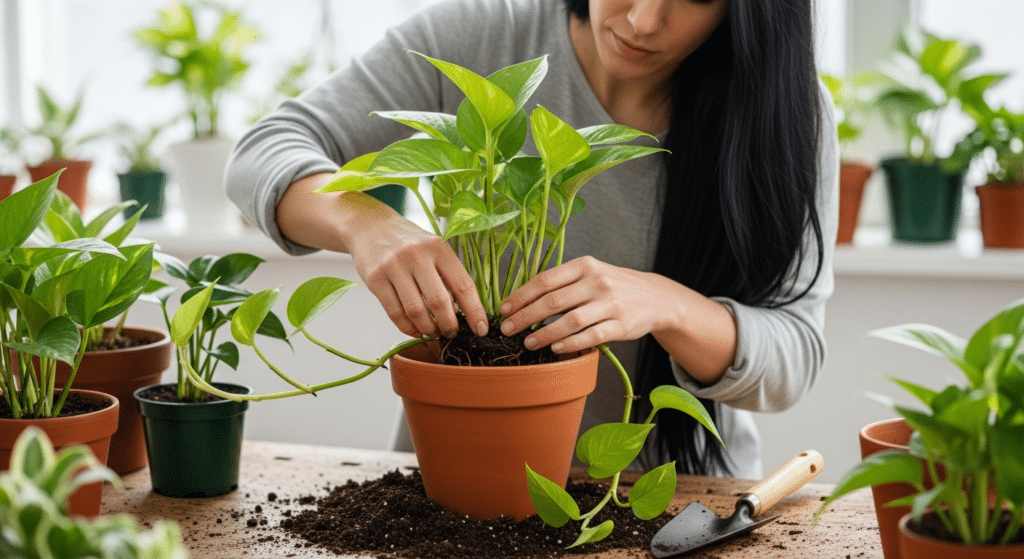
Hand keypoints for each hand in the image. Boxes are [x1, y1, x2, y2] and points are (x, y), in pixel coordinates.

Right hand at [276, 175, 487, 339]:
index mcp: (439, 248)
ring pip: (416, 311)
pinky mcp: (375, 279)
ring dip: (428, 329)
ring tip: (433, 332)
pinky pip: (394, 312)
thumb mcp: (433, 248)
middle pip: (439, 302)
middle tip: (451, 333)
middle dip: (449, 325)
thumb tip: (462, 311)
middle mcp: (417, 256)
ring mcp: (394, 267)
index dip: (475, 311)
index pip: (463, 285)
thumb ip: (448, 275)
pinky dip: (407, 327)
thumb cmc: (408, 242)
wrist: (370, 226)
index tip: (481, 330)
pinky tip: (415, 330)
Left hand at [498, 256, 680, 353]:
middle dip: (525, 317)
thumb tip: (522, 298)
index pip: (545, 280)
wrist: (655, 297)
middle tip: (507, 329)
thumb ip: (563, 282)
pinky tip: (555, 349)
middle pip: (552, 301)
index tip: (503, 309)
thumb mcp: (590, 273)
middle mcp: (597, 282)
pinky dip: (570, 344)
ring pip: (570, 321)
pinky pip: (590, 336)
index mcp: (584, 265)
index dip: (521, 295)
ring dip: (544, 334)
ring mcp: (610, 303)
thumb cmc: (613, 286)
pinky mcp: (621, 325)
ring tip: (528, 343)